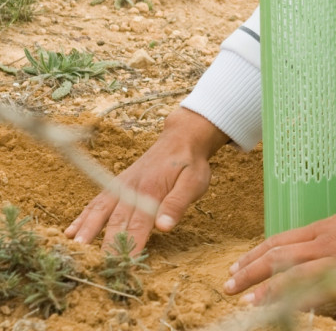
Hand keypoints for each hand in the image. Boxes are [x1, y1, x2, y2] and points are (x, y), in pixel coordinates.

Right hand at [65, 107, 229, 251]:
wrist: (181, 138)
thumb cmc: (190, 163)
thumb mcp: (194, 181)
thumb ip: (178, 203)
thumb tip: (164, 227)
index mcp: (151, 191)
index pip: (138, 225)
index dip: (131, 246)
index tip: (124, 266)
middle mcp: (131, 189)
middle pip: (115, 222)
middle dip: (105, 246)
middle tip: (95, 269)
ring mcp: (121, 186)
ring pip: (100, 211)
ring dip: (87, 231)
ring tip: (75, 250)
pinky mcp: (117, 184)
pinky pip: (97, 202)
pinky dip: (83, 217)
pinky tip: (71, 232)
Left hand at [223, 203, 335, 307]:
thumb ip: (331, 238)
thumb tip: (315, 250)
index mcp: (324, 228)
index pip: (280, 240)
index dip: (255, 254)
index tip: (237, 265)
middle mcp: (324, 240)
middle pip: (277, 254)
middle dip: (249, 270)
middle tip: (228, 285)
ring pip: (291, 269)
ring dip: (264, 285)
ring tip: (244, 298)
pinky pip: (317, 286)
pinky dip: (295, 296)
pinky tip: (280, 306)